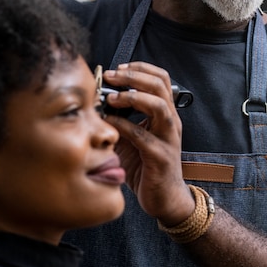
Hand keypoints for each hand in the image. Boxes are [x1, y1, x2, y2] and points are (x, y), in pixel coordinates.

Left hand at [102, 62, 194, 224]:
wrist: (164, 198)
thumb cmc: (146, 166)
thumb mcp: (132, 137)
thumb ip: (120, 119)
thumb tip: (96, 103)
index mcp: (166, 114)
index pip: (161, 79)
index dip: (140, 69)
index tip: (118, 68)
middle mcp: (171, 122)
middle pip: (160, 86)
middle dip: (133, 77)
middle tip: (111, 76)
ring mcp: (168, 139)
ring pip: (159, 106)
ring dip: (133, 97)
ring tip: (112, 97)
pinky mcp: (160, 157)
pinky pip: (143, 136)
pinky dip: (124, 126)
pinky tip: (109, 123)